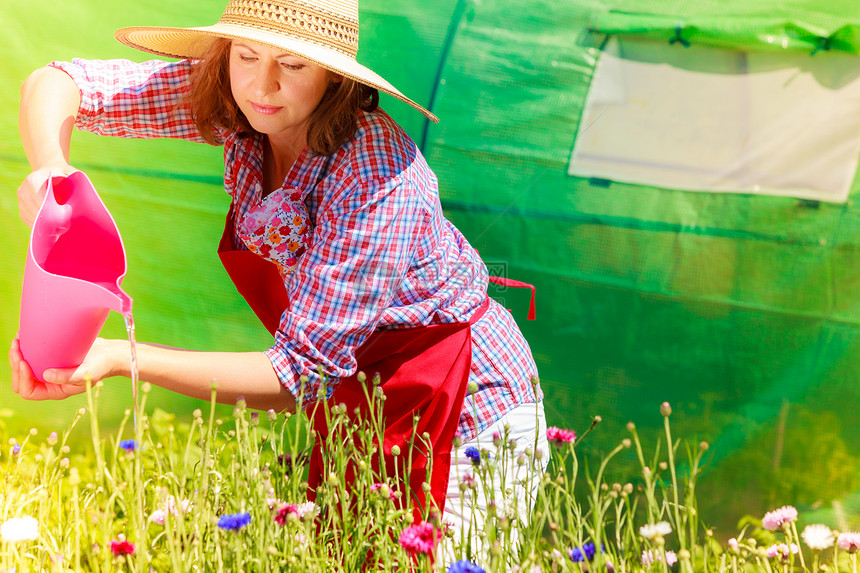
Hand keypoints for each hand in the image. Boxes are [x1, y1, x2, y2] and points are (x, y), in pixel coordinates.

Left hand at [9, 337, 123, 399]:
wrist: (109, 353)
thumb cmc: (101, 366)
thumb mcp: (86, 373)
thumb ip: (67, 377)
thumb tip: (45, 375)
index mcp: (54, 390)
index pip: (28, 391)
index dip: (22, 378)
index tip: (25, 362)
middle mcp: (48, 382)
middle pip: (21, 379)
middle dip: (15, 365)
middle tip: (17, 348)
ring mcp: (49, 369)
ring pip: (23, 367)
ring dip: (16, 355)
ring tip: (18, 340)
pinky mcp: (51, 357)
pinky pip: (32, 356)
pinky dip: (26, 347)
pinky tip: (25, 336)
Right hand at [16, 166, 78, 226]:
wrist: (47, 171)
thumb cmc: (61, 173)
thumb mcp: (69, 172)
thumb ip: (75, 178)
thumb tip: (83, 191)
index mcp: (33, 181)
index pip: (41, 201)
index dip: (52, 211)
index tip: (64, 218)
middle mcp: (23, 192)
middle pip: (37, 212)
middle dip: (51, 220)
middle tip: (66, 226)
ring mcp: (21, 202)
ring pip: (34, 219)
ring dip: (46, 225)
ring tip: (61, 227)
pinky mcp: (22, 210)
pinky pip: (32, 222)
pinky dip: (42, 226)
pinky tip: (53, 226)